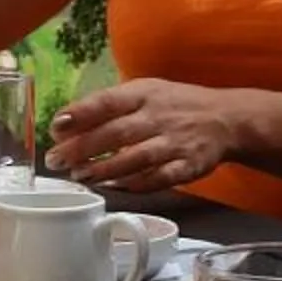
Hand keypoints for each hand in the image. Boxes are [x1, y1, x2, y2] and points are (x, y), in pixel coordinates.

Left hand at [44, 80, 244, 192]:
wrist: (226, 118)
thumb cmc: (174, 105)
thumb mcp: (145, 92)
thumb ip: (110, 105)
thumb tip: (66, 122)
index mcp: (144, 94)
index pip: (107, 101)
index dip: (80, 114)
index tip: (56, 127)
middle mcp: (158, 116)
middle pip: (116, 132)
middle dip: (82, 148)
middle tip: (56, 160)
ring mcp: (175, 142)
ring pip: (135, 158)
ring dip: (104, 169)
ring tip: (80, 176)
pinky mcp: (188, 166)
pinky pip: (160, 178)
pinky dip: (136, 185)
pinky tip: (114, 188)